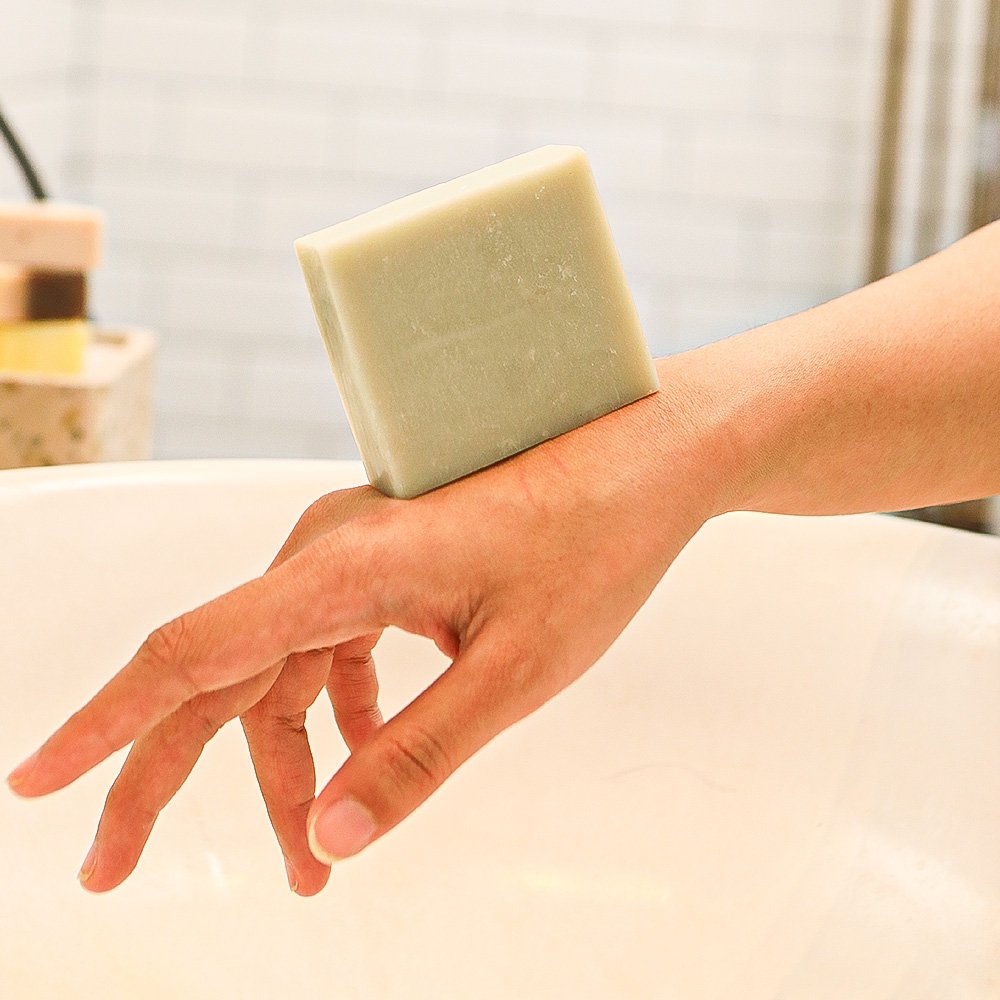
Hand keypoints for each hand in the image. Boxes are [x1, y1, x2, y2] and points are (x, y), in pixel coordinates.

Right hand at [7, 363, 734, 893]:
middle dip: (165, 775)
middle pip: (216, 674)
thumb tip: (327, 840)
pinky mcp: (387, 560)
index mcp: (340, 568)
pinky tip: (364, 759)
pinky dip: (334, 713)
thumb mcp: (512, 673)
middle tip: (116, 867)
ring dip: (280, 763)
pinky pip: (330, 647)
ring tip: (303, 859)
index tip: (39, 782)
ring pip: (279, 671)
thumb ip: (417, 757)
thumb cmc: (592, 541)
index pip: (188, 654)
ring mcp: (355, 553)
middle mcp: (328, 552)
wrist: (645, 459)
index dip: (104, 725)